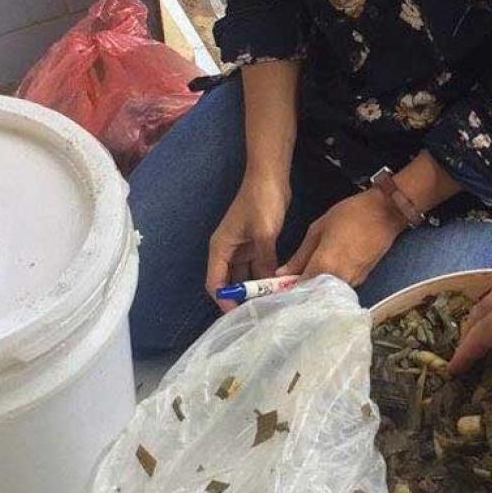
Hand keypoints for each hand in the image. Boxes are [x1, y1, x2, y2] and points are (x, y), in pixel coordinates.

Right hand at [206, 171, 290, 306]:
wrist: (270, 177)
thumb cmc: (261, 202)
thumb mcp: (264, 234)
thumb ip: (264, 261)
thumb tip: (269, 286)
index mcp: (220, 248)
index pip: (215, 282)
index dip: (224, 300)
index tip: (239, 315)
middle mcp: (228, 250)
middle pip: (228, 281)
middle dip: (240, 297)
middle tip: (258, 314)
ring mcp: (242, 247)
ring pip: (244, 275)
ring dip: (254, 288)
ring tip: (270, 304)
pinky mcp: (255, 243)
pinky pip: (256, 265)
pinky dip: (264, 276)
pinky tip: (277, 287)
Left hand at [282, 190, 403, 287]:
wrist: (386, 213)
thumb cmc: (350, 215)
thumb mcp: (318, 229)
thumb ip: (300, 255)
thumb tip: (282, 273)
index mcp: (323, 266)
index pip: (299, 290)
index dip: (287, 291)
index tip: (278, 288)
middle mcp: (338, 280)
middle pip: (313, 295)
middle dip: (301, 292)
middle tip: (291, 284)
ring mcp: (353, 282)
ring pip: (327, 293)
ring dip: (316, 289)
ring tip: (307, 279)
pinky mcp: (362, 280)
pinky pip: (340, 288)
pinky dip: (330, 285)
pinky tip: (326, 275)